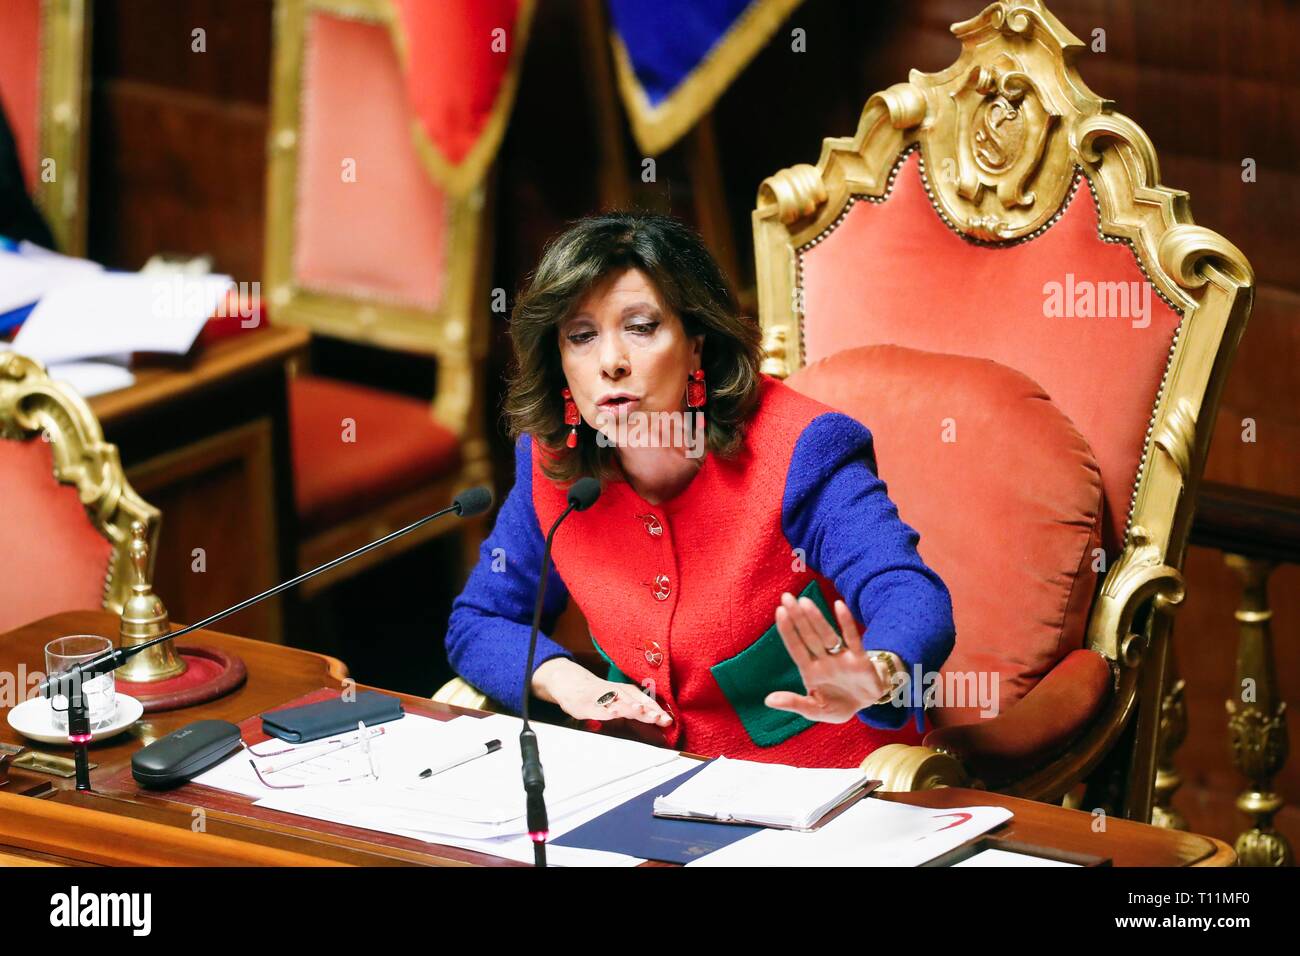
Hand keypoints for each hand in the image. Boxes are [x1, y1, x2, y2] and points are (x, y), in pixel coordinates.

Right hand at [532, 658, 672, 727]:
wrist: (570, 681)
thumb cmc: (599, 694)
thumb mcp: (618, 700)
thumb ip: (636, 712)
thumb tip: (659, 724)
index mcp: (626, 692)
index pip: (644, 701)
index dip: (656, 710)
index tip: (668, 721)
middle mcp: (616, 692)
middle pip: (634, 701)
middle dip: (647, 710)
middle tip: (660, 718)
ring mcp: (600, 697)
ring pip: (617, 701)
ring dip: (628, 706)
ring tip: (640, 710)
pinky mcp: (586, 703)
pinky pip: (597, 707)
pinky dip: (606, 710)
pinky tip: (613, 713)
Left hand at [764, 591, 898, 722]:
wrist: (867, 706)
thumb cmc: (837, 705)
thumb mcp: (815, 710)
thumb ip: (794, 703)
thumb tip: (767, 700)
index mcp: (811, 671)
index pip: (796, 648)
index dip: (788, 631)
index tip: (779, 612)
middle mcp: (824, 660)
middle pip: (808, 636)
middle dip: (798, 617)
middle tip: (787, 597)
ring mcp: (841, 658)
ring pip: (827, 635)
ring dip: (816, 619)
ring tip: (804, 601)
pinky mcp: (860, 660)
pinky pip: (853, 639)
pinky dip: (846, 623)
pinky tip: (839, 606)